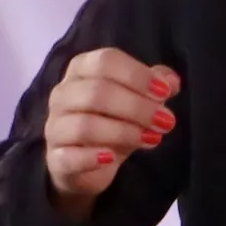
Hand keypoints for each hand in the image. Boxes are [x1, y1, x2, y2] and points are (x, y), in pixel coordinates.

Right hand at [42, 47, 175, 213]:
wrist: (86, 164)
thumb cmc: (112, 123)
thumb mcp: (137, 101)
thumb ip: (153, 87)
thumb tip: (171, 81)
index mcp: (81, 70)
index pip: (105, 61)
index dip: (137, 75)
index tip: (164, 92)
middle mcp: (63, 94)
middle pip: (97, 91)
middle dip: (137, 107)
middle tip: (166, 121)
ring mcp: (54, 126)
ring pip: (85, 124)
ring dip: (124, 132)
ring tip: (152, 139)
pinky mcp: (55, 158)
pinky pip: (68, 157)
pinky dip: (91, 157)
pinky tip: (111, 158)